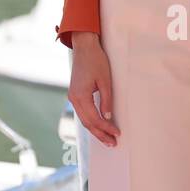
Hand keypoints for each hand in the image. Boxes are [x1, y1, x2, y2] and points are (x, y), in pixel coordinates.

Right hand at [69, 32, 120, 146]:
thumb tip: (108, 117)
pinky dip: (90, 122)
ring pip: (84, 120)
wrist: (84, 47)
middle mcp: (74, 99)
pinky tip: (98, 126)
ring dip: (95, 130)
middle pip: (87, 123)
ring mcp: (73, 97)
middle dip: (100, 134)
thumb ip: (106, 100)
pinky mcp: (75, 94)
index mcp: (81, 96)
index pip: (94, 119)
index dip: (106, 128)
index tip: (116, 134)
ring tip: (107, 139)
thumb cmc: (96, 60)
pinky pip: (82, 113)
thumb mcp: (105, 80)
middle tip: (112, 143)